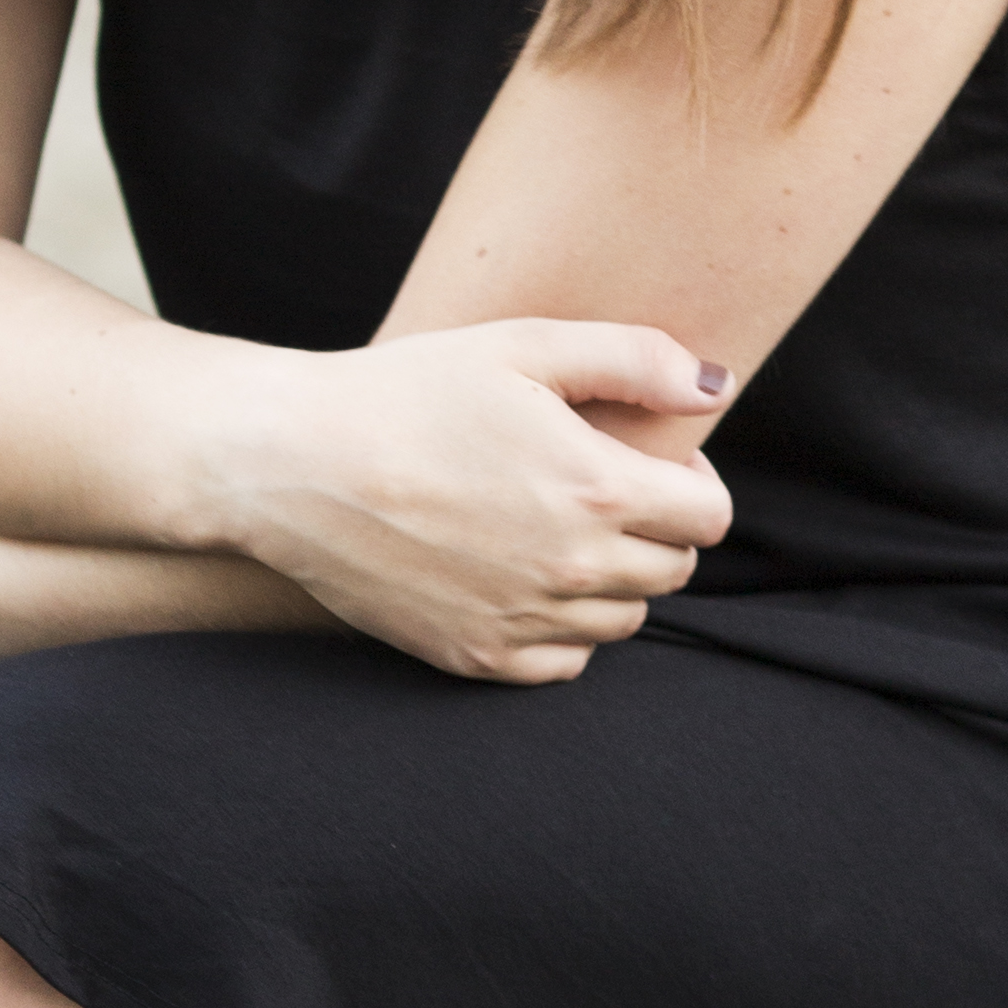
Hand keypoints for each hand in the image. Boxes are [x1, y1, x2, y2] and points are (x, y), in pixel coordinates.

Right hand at [202, 322, 733, 685]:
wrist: (291, 463)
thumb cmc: (406, 391)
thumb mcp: (522, 344)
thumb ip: (634, 358)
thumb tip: (716, 385)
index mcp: (598, 488)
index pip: (710, 516)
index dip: (693, 482)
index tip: (650, 461)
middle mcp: (573, 568)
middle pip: (673, 570)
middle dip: (656, 529)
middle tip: (598, 488)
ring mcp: (524, 620)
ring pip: (622, 620)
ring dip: (611, 580)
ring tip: (553, 528)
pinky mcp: (475, 656)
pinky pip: (563, 663)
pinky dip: (561, 629)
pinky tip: (522, 578)